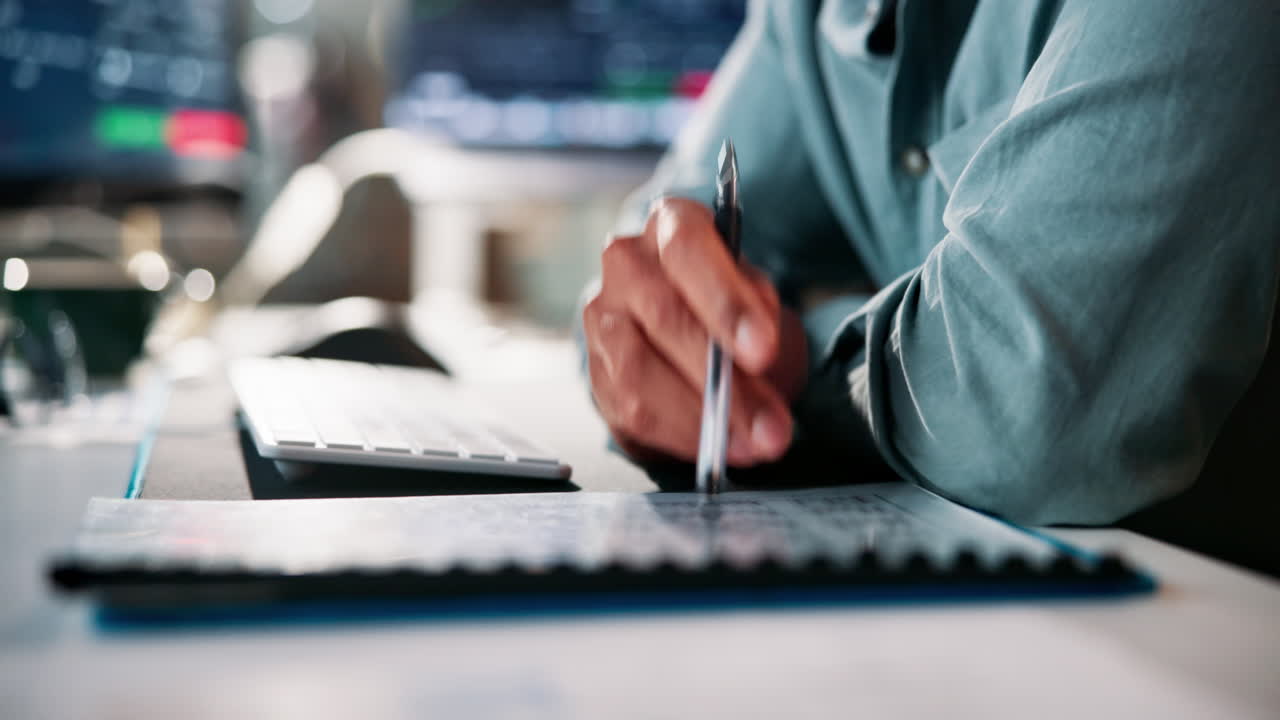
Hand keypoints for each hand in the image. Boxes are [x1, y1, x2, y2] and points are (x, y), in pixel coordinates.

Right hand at [583, 197, 807, 465]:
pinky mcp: (595, 369)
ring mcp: (601, 316)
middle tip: (770, 425)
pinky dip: (680, 435)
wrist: (690, 334)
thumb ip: (760, 314)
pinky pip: (630, 410)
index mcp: (670, 224)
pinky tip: (716, 447)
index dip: (724, 301)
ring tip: (752, 443)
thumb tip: (757, 353)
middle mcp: (626, 263)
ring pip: (639, 370)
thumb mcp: (759, 298)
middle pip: (663, 314)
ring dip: (701, 417)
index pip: (687, 249)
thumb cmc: (729, 309)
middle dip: (723, 380)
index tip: (762, 350)